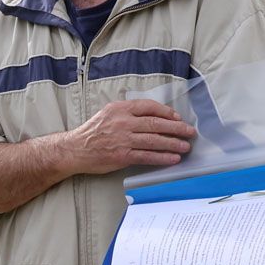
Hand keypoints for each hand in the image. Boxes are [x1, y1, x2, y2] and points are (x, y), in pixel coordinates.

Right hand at [62, 99, 196, 174]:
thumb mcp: (108, 114)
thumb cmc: (92, 133)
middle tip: (190, 132)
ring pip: (154, 140)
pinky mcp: (122, 156)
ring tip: (186, 146)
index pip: (149, 107)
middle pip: (155, 123)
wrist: (74, 150)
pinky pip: (147, 156)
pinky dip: (162, 157)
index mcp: (120, 109)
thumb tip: (153, 117)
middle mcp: (122, 122)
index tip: (178, 118)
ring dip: (173, 143)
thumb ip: (128, 113)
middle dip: (176, 128)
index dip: (166, 112)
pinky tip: (173, 158)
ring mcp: (122, 139)